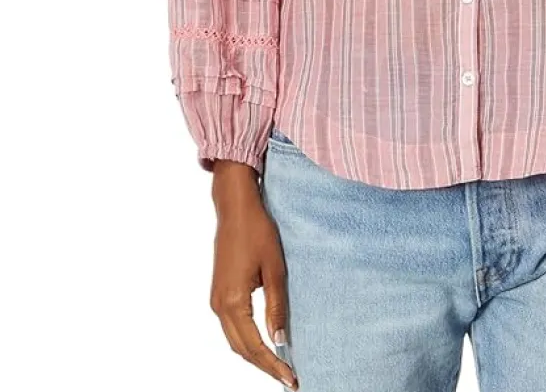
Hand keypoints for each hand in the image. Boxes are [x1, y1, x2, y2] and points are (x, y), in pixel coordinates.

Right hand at [209, 163, 297, 388]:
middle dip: (264, 366)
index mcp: (233, 301)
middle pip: (241, 349)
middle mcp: (219, 305)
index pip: (254, 346)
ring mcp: (216, 300)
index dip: (272, 365)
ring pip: (235, 340)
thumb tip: (281, 341)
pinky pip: (232, 327)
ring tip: (279, 366)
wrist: (235, 207)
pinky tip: (264, 343)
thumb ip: (277, 307)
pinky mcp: (219, 292)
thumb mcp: (275, 269)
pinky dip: (247, 340)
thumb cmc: (258, 232)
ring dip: (255, 355)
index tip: (291, 379)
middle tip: (288, 378)